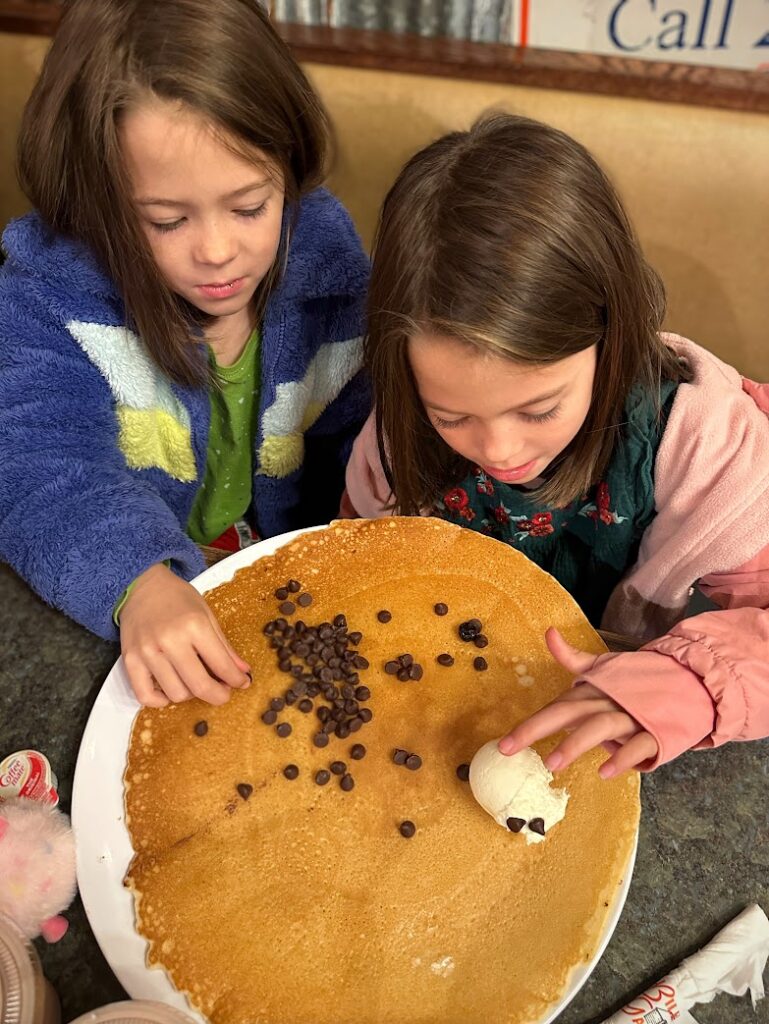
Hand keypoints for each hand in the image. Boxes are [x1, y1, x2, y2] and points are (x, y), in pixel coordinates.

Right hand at [119, 564, 250, 706]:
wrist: (141, 585)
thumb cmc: (176, 598)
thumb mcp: (207, 615)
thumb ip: (224, 646)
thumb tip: (242, 672)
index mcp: (194, 626)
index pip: (221, 665)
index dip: (236, 680)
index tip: (242, 683)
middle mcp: (170, 641)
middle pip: (199, 686)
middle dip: (218, 695)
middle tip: (223, 693)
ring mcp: (148, 652)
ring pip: (175, 693)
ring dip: (190, 695)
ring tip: (194, 682)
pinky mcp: (130, 660)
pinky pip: (145, 696)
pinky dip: (160, 701)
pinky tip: (170, 691)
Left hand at [498, 628, 657, 777]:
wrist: (693, 681)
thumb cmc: (641, 679)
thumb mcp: (606, 666)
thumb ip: (574, 657)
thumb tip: (548, 632)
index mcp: (594, 688)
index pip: (556, 706)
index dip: (529, 724)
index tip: (504, 744)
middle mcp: (608, 700)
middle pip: (570, 712)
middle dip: (538, 729)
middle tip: (511, 748)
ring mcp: (632, 715)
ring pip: (600, 727)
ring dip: (576, 743)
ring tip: (553, 763)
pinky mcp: (656, 730)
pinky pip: (638, 744)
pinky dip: (622, 757)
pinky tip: (605, 771)